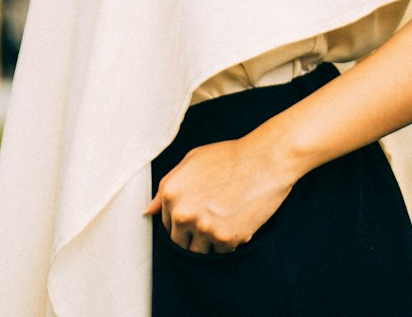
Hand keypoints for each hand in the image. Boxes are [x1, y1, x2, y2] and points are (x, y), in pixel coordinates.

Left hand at [144, 134, 294, 254]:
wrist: (264, 161)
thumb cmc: (229, 157)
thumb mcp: (192, 161)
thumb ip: (166, 186)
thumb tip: (148, 211)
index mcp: (171, 193)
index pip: (167, 225)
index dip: (183, 222)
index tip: (197, 214)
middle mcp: (183, 213)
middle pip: (179, 244)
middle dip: (192, 237)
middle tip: (211, 220)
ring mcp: (204, 228)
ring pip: (198, 253)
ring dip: (209, 243)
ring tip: (224, 221)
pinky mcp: (226, 240)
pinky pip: (221, 253)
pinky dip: (228, 243)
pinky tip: (237, 221)